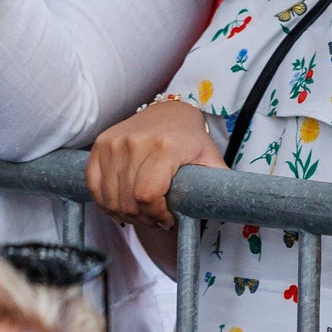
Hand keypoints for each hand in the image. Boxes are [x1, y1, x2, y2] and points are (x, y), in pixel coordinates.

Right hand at [86, 99, 225, 228]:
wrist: (170, 112)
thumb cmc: (192, 141)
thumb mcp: (211, 160)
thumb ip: (221, 186)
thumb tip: (237, 211)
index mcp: (165, 146)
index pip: (148, 195)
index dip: (156, 216)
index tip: (168, 219)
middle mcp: (136, 141)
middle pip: (129, 202)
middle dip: (144, 219)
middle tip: (157, 218)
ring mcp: (115, 142)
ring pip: (110, 198)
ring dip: (126, 214)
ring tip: (143, 211)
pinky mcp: (101, 144)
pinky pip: (94, 186)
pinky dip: (105, 202)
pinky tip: (122, 204)